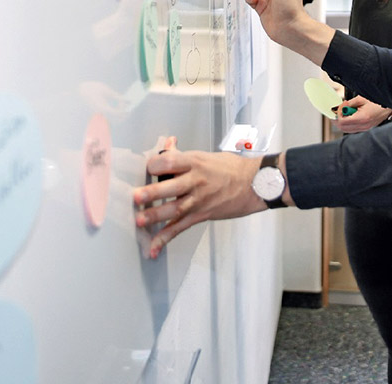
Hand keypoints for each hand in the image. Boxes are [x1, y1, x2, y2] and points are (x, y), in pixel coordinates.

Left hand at [133, 148, 264, 258]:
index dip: (154, 164)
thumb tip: (167, 144)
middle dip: (152, 193)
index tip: (144, 168)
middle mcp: (196, 181)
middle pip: (171, 187)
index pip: (170, 161)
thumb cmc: (232, 168)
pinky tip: (154, 247)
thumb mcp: (205, 156)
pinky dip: (166, 238)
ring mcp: (199, 200)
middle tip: (135, 197)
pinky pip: (181, 227)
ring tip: (140, 221)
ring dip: (156, 216)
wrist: (255, 184)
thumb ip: (182, 154)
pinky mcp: (202, 215)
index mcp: (194, 162)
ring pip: (175, 209)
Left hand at [332, 96, 391, 132]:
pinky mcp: (367, 128)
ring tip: (346, 111)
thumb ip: (349, 104)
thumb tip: (341, 107)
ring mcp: (366, 129)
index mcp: (362, 118)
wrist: (389, 106)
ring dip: (343, 121)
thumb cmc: (378, 102)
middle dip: (338, 119)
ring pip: (347, 129)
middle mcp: (364, 126)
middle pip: (343, 128)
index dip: (338, 114)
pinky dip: (349, 123)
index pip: (342, 122)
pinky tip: (352, 115)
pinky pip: (353, 129)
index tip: (340, 107)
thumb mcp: (361, 99)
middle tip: (339, 110)